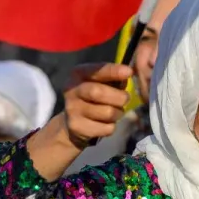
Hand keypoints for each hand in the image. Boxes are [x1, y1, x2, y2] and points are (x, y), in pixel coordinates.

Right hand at [27, 63, 130, 179]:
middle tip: (123, 100)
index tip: (128, 71)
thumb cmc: (93, 102)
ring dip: (117, 114)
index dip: (113, 70)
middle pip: (99, 92)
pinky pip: (106, 128)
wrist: (69, 129)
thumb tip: (128, 73)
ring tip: (112, 114)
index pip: (96, 69)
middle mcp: (71, 90)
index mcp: (77, 74)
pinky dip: (110, 128)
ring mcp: (71, 110)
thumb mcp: (100, 86)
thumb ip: (114, 79)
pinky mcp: (75, 128)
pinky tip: (102, 127)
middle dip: (118, 97)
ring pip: (107, 112)